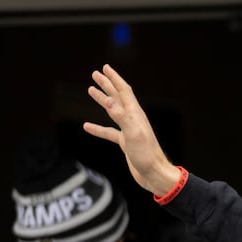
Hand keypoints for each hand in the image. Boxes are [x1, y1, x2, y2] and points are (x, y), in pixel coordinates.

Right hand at [83, 64, 182, 197]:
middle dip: (107, 84)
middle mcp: (133, 119)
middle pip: (118, 97)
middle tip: (95, 74)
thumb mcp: (132, 133)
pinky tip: (87, 127)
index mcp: (135, 114)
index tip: (104, 68)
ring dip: (102, 100)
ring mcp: (129, 130)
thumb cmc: (146, 155)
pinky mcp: (126, 142)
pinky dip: (98, 128)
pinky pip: (109, 132)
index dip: (114, 78)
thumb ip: (121, 116)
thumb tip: (108, 100)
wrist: (154, 174)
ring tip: (91, 90)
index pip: (124, 90)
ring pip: (113, 111)